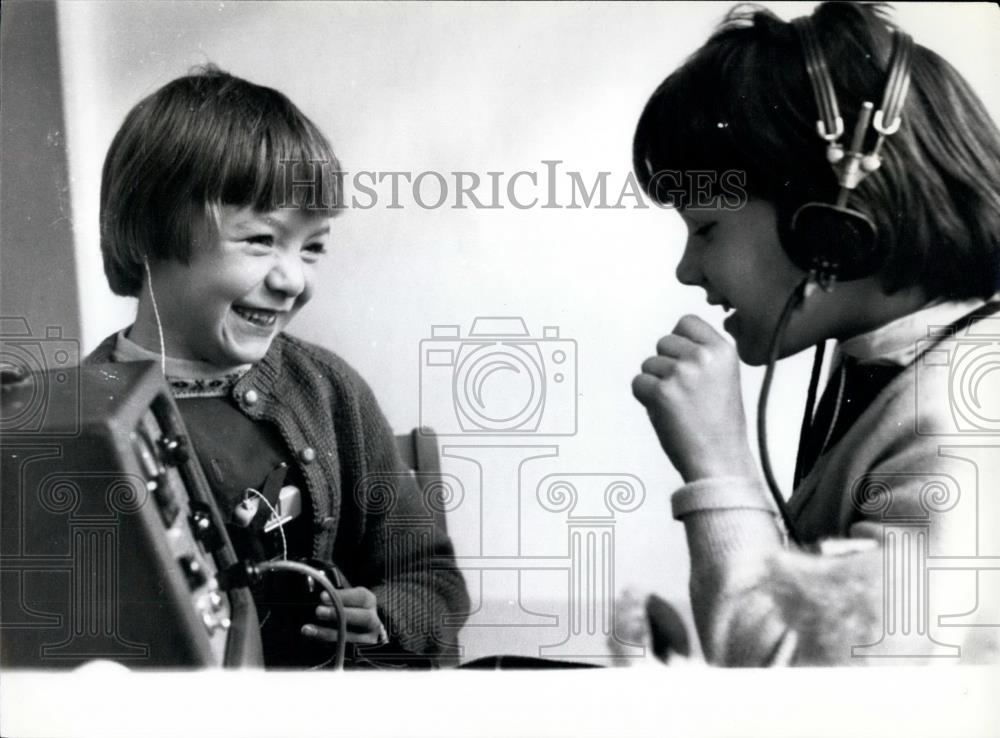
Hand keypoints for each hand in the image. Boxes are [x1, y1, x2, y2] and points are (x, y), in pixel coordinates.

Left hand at [301, 586, 384, 644]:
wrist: (363, 630)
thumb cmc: (349, 610)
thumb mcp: (346, 598)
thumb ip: (335, 593)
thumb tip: (317, 582)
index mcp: (368, 602)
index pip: (359, 596)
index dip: (342, 596)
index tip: (322, 597)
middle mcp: (373, 620)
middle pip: (362, 617)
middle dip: (339, 614)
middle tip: (318, 611)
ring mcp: (369, 639)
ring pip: (353, 637)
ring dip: (329, 633)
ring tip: (308, 629)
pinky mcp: (359, 652)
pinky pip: (345, 650)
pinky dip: (328, 646)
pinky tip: (314, 641)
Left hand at [632, 315, 755, 482]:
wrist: (719, 460)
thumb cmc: (719, 424)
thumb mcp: (724, 377)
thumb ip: (702, 355)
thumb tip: (670, 341)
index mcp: (723, 351)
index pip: (686, 322)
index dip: (680, 342)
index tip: (686, 362)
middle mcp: (703, 357)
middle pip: (663, 342)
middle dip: (666, 364)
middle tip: (683, 392)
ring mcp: (681, 373)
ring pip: (648, 364)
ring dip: (656, 383)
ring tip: (678, 405)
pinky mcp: (661, 391)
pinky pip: (638, 383)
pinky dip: (645, 398)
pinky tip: (666, 413)